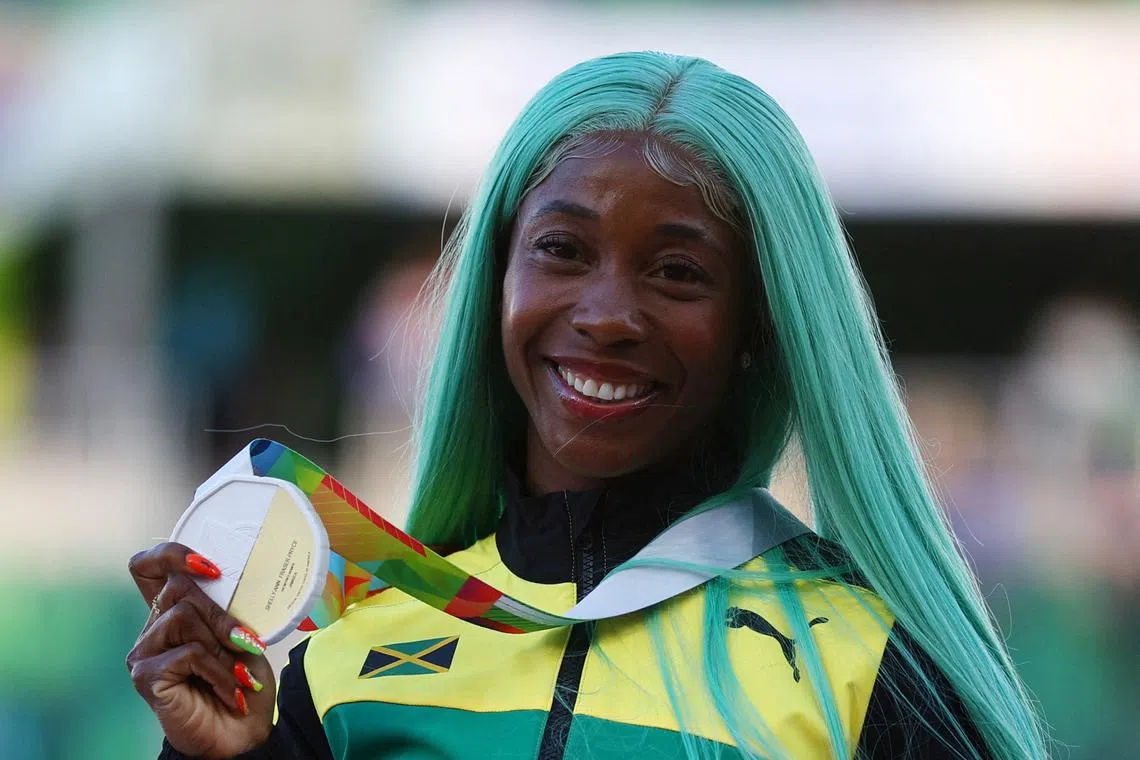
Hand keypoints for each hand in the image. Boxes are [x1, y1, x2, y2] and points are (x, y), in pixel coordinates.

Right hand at [127, 543, 276, 758]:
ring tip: (241, 674)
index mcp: (172, 611)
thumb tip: (228, 578)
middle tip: (248, 643)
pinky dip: (220, 671)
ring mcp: (144, 651)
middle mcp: (152, 627)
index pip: (148, 565)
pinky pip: (188, 653)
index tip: (212, 567)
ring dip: (224, 647)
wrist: (241, 734)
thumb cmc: (242, 682)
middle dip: (222, 615)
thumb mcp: (241, 635)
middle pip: (179, 587)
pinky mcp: (145, 675)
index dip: (171, 553)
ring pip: (185, 617)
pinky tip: (232, 691)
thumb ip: (227, 607)